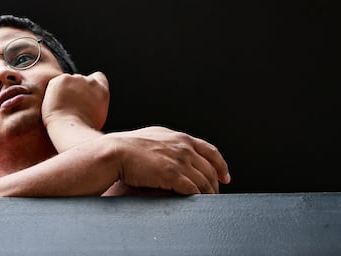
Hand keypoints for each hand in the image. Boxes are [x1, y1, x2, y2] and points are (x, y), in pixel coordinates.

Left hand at [41, 71, 109, 130]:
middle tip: (69, 104)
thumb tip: (89, 103)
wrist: (71, 129)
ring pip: (67, 81)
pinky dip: (54, 91)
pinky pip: (56, 83)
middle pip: (80, 79)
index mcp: (102, 91)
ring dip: (64, 89)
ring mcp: (76, 79)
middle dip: (75, 88)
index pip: (98, 77)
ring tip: (62, 106)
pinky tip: (55, 103)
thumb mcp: (98, 115)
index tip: (84, 92)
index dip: (89, 84)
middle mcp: (91, 82)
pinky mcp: (62, 79)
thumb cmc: (83, 129)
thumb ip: (95, 103)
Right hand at [108, 126, 230, 193]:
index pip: (210, 151)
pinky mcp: (172, 175)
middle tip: (216, 195)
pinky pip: (193, 190)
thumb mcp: (154, 137)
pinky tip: (197, 204)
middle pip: (210, 169)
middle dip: (215, 184)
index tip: (225, 176)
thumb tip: (176, 150)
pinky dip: (198, 199)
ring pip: (204, 181)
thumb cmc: (128, 146)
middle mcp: (184, 147)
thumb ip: (169, 143)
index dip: (220, 165)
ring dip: (209, 194)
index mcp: (180, 138)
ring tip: (209, 204)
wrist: (115, 151)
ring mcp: (179, 160)